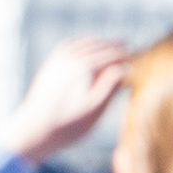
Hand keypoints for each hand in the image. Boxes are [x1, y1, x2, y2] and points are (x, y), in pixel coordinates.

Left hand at [0, 35, 129, 164]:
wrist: (33, 130)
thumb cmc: (67, 126)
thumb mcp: (94, 111)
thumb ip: (110, 87)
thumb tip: (125, 68)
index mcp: (85, 67)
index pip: (113, 56)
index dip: (127, 57)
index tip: (138, 60)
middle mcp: (71, 58)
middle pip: (100, 46)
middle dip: (115, 46)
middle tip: (129, 46)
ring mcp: (59, 59)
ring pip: (86, 42)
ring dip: (100, 42)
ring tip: (113, 44)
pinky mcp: (51, 63)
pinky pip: (71, 44)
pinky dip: (83, 41)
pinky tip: (89, 45)